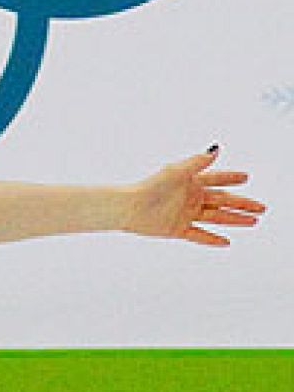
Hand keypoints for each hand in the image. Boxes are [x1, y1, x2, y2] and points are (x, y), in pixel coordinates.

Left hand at [123, 148, 265, 245]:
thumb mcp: (176, 171)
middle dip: (242, 203)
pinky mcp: (178, 229)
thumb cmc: (150, 186)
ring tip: (253, 222)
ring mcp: (185, 214)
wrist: (130, 207)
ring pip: (216, 218)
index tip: (246, 177)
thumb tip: (216, 148)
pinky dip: (212, 239)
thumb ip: (197, 162)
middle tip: (261, 207)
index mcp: (189, 182)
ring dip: (234, 220)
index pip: (216, 179)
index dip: (231, 177)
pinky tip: (226, 242)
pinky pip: (199, 235)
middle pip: (222, 201)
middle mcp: (190, 198)